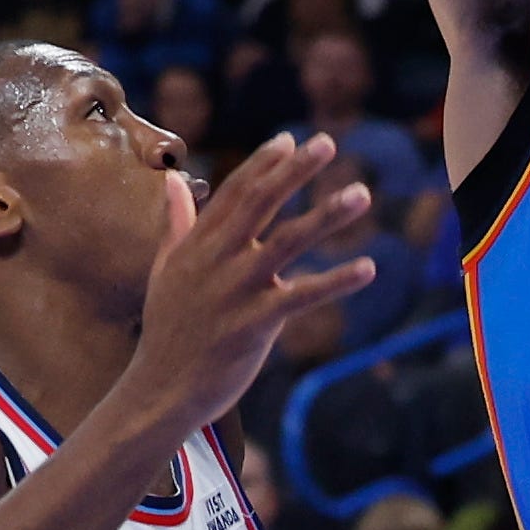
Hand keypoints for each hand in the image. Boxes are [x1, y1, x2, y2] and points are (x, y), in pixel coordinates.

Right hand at [112, 131, 375, 441]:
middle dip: (294, 171)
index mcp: (197, 246)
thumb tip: (173, 181)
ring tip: (362, 193)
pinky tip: (369, 268)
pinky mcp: (255, 324)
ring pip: (288, 242)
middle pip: (260, 203)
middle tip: (326, 142)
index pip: (233, 193)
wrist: (161, 389)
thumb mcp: (166, 270)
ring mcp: (236, 291)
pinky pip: (304, 296)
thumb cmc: (168, 330)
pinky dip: (337, 281)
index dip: (262, 165)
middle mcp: (216, 260)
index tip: (289, 139)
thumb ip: (176, 223)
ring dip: (326, 215)